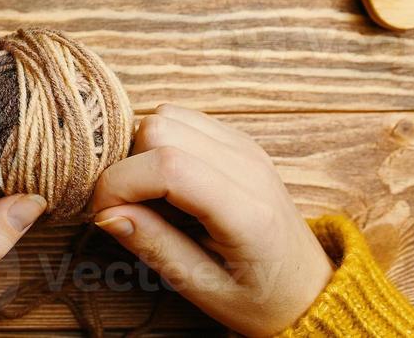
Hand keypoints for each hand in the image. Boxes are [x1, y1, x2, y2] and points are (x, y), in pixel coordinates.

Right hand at [91, 105, 332, 336]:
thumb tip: (104, 213)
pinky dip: (160, 142)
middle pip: (160, 128)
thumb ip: (155, 246)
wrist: (310, 290)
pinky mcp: (239, 141)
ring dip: (142, 150)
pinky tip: (166, 182)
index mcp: (247, 211)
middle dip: (127, 164)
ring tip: (148, 195)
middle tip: (127, 207)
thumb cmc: (261, 300)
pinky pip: (182, 118)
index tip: (102, 213)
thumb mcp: (205, 289)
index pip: (168, 166)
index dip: (119, 182)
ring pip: (166, 115)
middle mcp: (249, 167)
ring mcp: (246, 148)